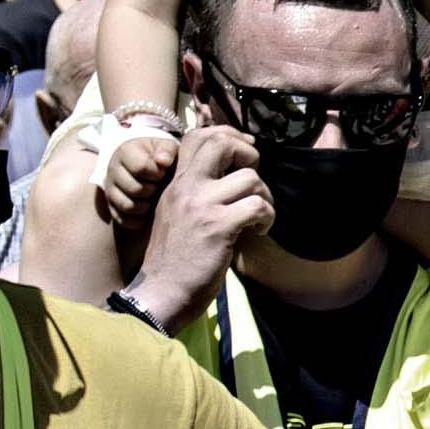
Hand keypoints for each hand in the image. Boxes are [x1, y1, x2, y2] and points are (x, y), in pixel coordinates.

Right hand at [87, 113, 180, 231]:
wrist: (146, 163)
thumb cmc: (158, 154)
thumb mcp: (165, 146)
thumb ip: (167, 150)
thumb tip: (163, 161)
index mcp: (126, 152)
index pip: (140, 167)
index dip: (156, 173)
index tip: (162, 172)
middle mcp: (113, 170)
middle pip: (134, 189)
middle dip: (151, 190)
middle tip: (157, 186)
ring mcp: (110, 188)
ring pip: (127, 206)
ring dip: (145, 206)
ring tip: (152, 198)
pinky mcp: (111, 204)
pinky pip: (121, 219)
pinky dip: (136, 220)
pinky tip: (147, 214)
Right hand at [130, 117, 270, 327]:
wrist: (162, 291)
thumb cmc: (175, 259)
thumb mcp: (179, 215)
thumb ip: (199, 193)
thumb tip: (237, 177)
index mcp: (176, 183)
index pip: (197, 136)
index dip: (228, 137)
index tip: (246, 155)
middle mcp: (186, 188)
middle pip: (222, 143)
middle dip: (249, 156)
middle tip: (253, 184)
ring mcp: (201, 205)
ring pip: (250, 178)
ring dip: (264, 197)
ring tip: (257, 217)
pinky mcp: (218, 226)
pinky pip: (257, 206)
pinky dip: (267, 218)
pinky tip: (258, 232)